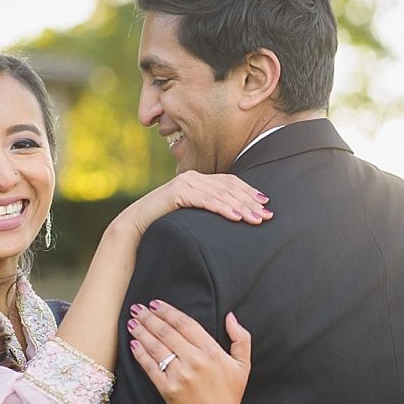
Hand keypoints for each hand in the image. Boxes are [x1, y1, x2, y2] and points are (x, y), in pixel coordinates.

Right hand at [120, 170, 271, 236]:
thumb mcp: (191, 214)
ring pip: (220, 194)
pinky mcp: (177, 193)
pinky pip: (205, 200)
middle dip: (250, 202)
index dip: (249, 192)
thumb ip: (207, 209)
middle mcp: (194, 177)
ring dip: (241, 207)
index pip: (230, 182)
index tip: (265, 204)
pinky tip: (235, 217)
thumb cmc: (164, 223)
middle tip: (267, 215)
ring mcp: (185, 183)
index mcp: (199, 180)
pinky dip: (222, 208)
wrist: (136, 226)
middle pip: (229, 188)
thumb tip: (232, 216)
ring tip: (255, 219)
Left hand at [127, 300, 250, 403]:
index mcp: (212, 351)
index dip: (168, 312)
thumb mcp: (243, 366)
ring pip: (156, 347)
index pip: (185, 324)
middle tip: (137, 308)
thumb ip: (241, 338)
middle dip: (149, 317)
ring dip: (142, 332)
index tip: (156, 304)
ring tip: (132, 322)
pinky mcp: (168, 390)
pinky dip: (140, 354)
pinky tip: (134, 344)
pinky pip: (150, 367)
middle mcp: (195, 361)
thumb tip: (230, 316)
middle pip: (167, 332)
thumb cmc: (229, 396)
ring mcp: (180, 376)